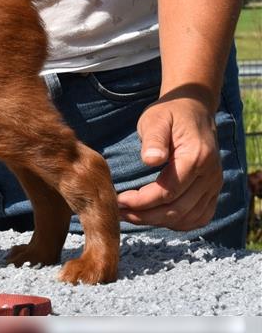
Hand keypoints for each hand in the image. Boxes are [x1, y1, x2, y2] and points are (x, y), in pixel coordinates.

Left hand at [117, 88, 221, 230]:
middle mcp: (211, 175)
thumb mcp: (155, 119)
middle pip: (177, 210)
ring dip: (158, 222)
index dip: (141, 201)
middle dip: (145, 216)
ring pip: (188, 218)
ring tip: (132, 216)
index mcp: (196, 157)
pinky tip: (155, 218)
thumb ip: (153, 140)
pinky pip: (199, 217)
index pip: (167, 191)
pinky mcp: (213, 190)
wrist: (194, 109)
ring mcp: (214, 184)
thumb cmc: (169, 114)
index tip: (118, 201)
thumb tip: (151, 160)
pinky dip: (178, 223)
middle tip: (119, 213)